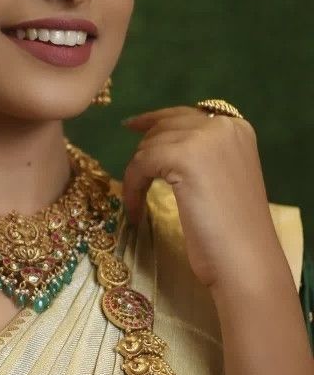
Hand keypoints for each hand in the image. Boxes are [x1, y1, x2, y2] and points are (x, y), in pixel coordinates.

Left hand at [121, 106, 286, 294]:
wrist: (244, 259)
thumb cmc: (232, 232)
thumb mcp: (221, 180)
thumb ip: (201, 156)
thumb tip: (159, 141)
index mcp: (236, 128)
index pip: (186, 115)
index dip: (154, 120)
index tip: (131, 126)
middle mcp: (224, 126)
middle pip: (165, 126)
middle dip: (144, 151)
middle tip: (131, 176)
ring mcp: (206, 138)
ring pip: (149, 146)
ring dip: (136, 177)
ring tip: (136, 205)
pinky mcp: (185, 156)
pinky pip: (141, 164)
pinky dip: (132, 188)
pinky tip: (136, 212)